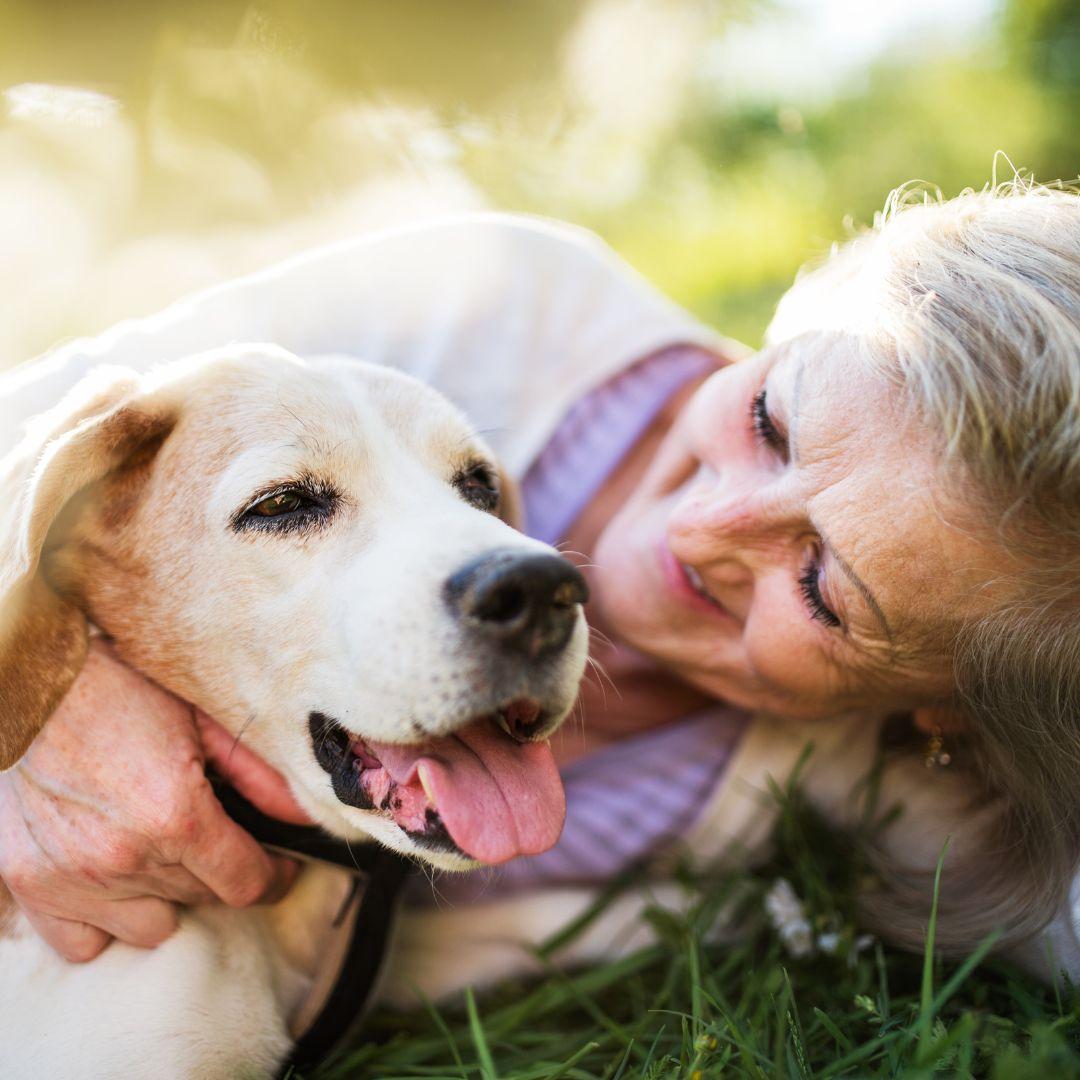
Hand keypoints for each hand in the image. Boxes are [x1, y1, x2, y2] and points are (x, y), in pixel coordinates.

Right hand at [0, 639, 309, 961]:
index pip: (245, 884)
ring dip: (168, 896)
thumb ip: (260, 775)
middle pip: (202, 900)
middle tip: (215, 834)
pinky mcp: (30, 884)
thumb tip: (306, 816)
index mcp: (174, 816)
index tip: (280, 867)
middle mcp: (123, 857)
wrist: (39, 687)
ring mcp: (73, 878)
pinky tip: (118, 880)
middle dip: (221, 870)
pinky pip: (84, 943)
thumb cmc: (124, 692)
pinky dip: (107, 920)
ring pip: (151, 927)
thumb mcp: (205, 722)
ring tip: (164, 851)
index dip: (275, 878)